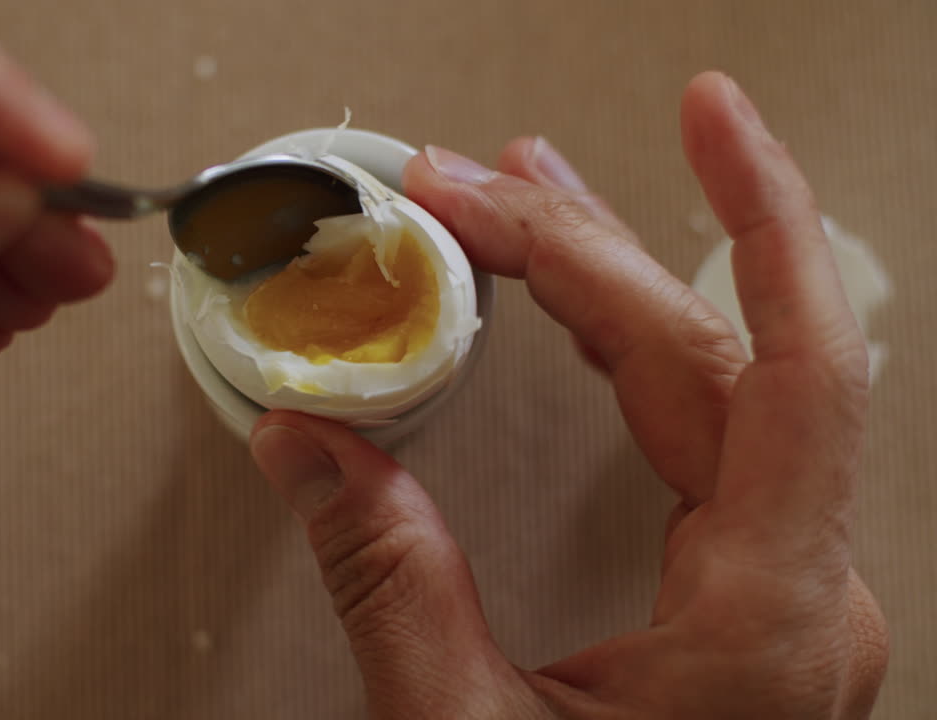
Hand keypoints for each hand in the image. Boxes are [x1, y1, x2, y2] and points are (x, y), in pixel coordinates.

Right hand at [249, 72, 887, 717]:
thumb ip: (390, 587)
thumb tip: (309, 448)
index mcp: (763, 617)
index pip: (779, 369)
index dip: (753, 220)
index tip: (704, 121)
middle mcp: (795, 588)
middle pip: (710, 359)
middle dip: (586, 250)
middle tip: (473, 184)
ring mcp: (778, 589)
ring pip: (713, 386)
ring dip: (615, 282)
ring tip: (524, 204)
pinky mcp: (745, 595)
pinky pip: (703, 433)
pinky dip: (633, 349)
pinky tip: (584, 305)